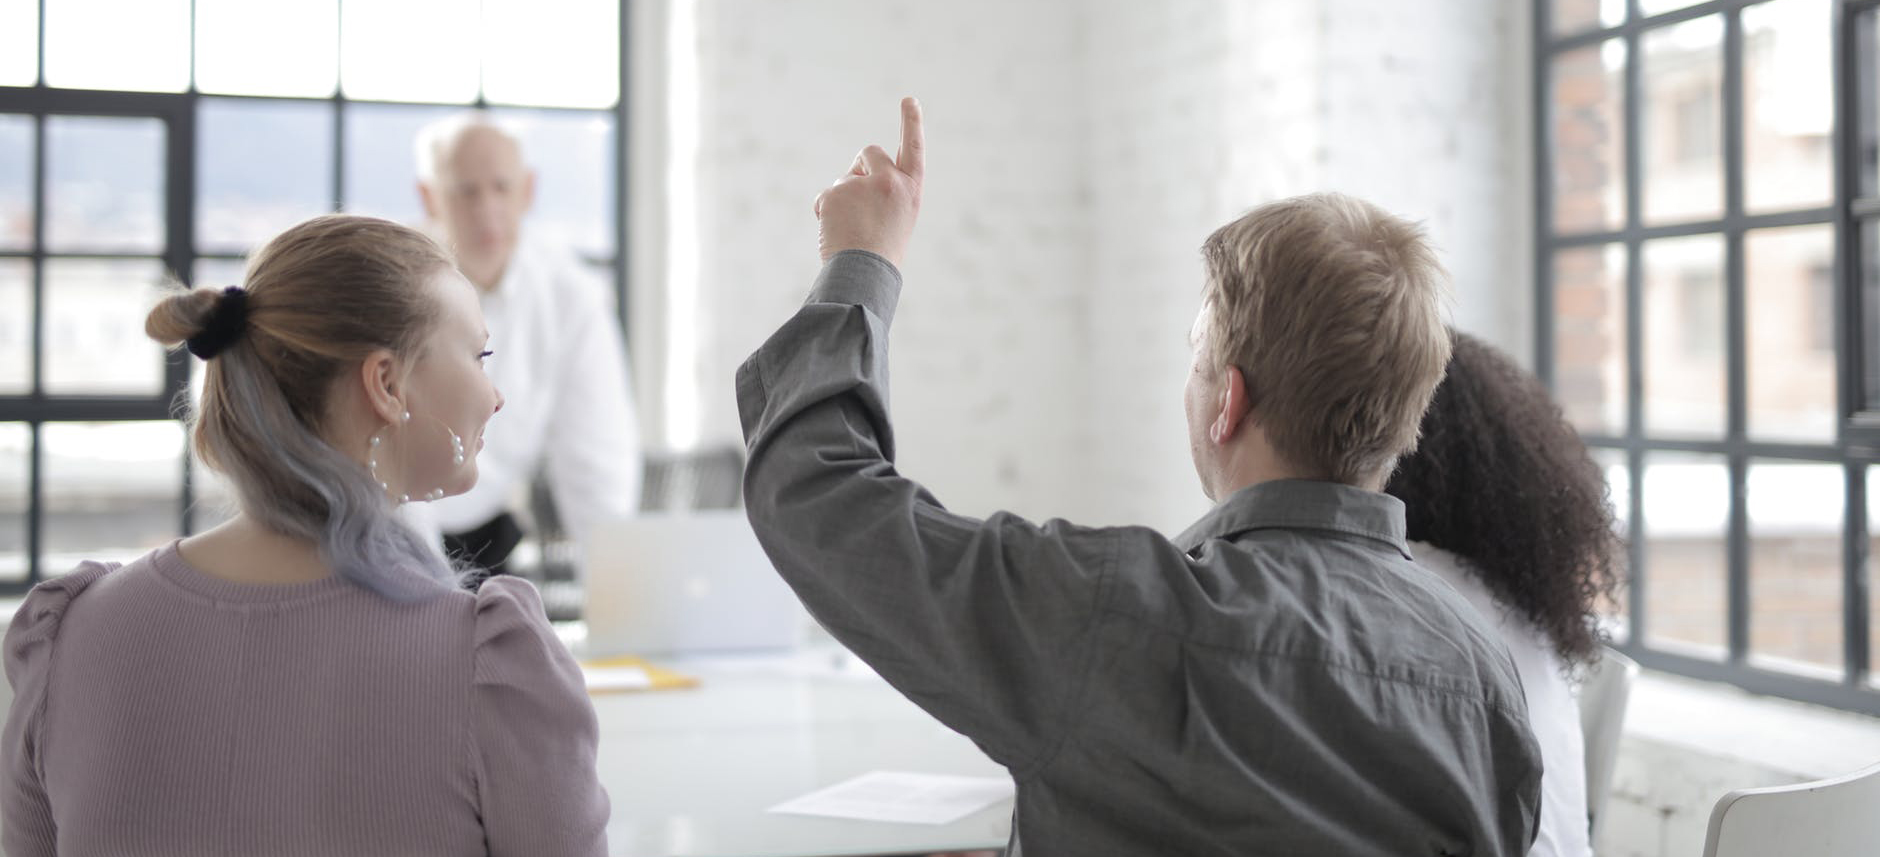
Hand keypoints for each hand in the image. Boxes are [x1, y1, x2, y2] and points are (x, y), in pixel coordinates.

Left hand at [814, 97, 923, 266]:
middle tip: (859, 199)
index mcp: (911, 189)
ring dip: (843, 197)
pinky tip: (834, 231)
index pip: (913, 149)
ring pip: (844, 179)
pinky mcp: (836, 193)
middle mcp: (890, 181)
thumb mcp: (897, 217)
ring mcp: (862, 185)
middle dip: (860, 166)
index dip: (912, 123)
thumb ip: (886, 191)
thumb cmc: (883, 251)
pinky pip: (825, 196)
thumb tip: (854, 174)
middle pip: (868, 152)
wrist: (865, 274)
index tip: (909, 100)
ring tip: (850, 228)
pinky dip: (824, 211)